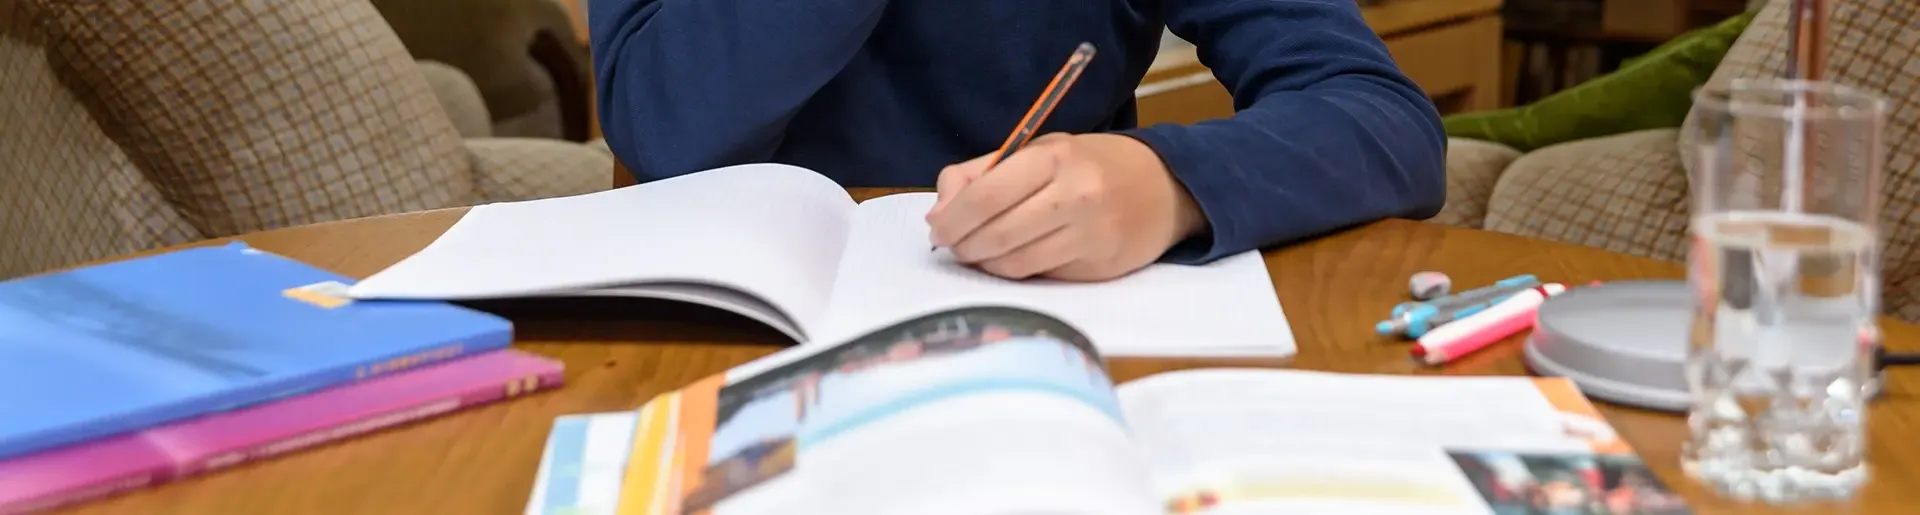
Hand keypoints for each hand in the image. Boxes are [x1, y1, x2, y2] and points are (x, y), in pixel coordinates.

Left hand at [926, 133, 1206, 280]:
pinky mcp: (1098, 266)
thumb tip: (938, 214)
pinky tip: (1011, 259)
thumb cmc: (1089, 166)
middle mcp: (1074, 195)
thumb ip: (982, 173)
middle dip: (963, 246)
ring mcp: (1089, 234)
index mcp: (1054, 157)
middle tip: (953, 246)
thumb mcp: (1039, 151)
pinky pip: (1040, 276)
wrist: (1163, 188)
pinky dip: (1015, 271)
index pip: (985, 196)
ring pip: (1014, 263)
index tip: (938, 229)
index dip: (952, 220)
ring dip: (985, 263)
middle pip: (995, 234)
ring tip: (979, 252)